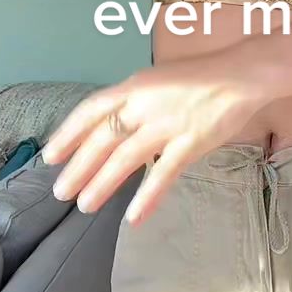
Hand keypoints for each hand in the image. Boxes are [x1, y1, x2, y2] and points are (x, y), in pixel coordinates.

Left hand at [42, 54, 268, 223]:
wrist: (241, 74)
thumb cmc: (199, 78)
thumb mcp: (156, 81)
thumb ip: (133, 101)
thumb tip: (110, 124)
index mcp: (134, 85)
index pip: (92, 109)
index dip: (68, 133)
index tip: (50, 156)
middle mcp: (145, 103)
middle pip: (104, 137)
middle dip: (79, 166)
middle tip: (60, 192)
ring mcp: (168, 122)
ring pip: (127, 156)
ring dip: (103, 183)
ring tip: (85, 206)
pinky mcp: (192, 140)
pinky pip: (165, 172)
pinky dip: (148, 195)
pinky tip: (134, 217)